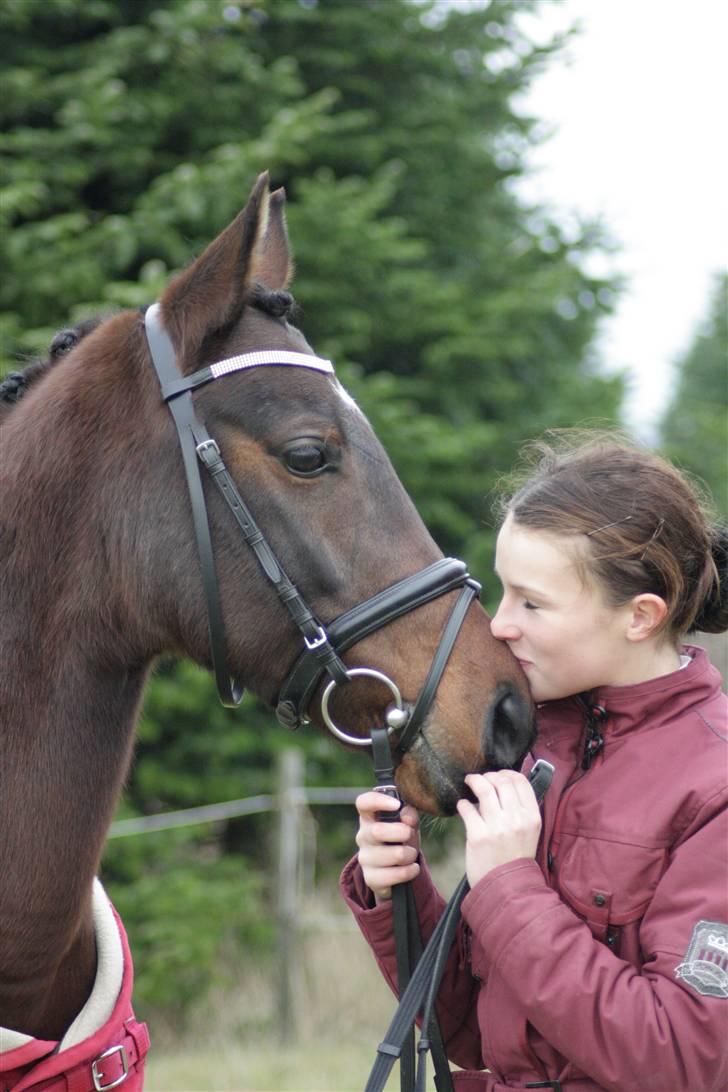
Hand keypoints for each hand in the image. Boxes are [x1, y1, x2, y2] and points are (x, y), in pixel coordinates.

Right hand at [355, 791, 420, 902]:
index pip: (363, 803)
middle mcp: (363, 836)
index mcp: (370, 817)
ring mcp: (365, 858)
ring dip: (409, 854)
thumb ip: (410, 815)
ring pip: (392, 855)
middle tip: (409, 834)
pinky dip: (409, 871)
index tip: (396, 804)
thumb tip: (407, 816)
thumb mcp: (408, 823)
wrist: (396, 869)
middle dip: (402, 832)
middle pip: (377, 831)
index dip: (378, 801)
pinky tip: (412, 868)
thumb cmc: (400, 838)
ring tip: (411, 854)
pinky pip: (393, 875)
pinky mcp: (371, 878)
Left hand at [456, 771, 540, 888]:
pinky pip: (467, 808)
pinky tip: (463, 806)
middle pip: (502, 781)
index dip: (506, 772)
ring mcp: (497, 827)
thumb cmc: (515, 858)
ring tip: (469, 782)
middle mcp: (517, 819)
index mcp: (532, 817)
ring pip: (484, 788)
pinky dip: (462, 804)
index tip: (497, 775)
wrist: (507, 888)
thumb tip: (505, 784)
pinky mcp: (478, 835)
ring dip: (474, 780)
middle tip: (480, 779)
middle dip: (488, 776)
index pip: (520, 781)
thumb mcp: (529, 832)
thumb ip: (521, 810)